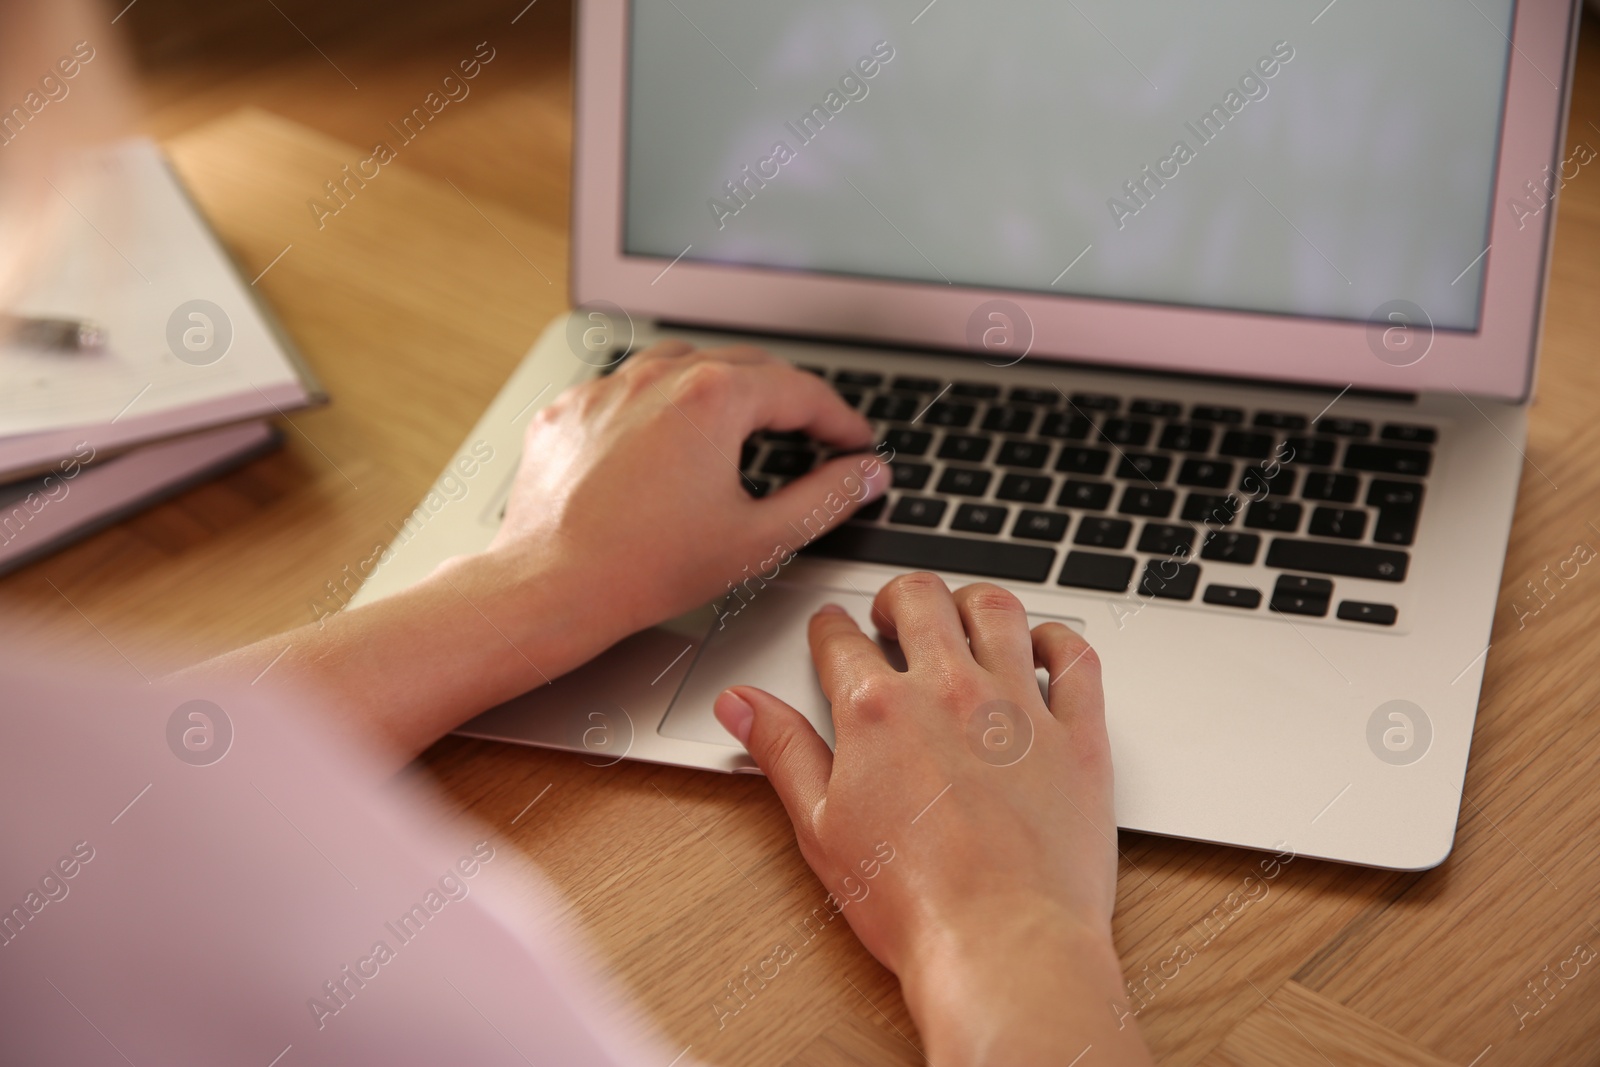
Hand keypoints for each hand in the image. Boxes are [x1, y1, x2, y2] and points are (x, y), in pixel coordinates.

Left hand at [489, 340, 888, 662]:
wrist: (549, 586)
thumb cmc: (644, 568)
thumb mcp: (757, 539)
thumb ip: (826, 499)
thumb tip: (865, 475)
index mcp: (713, 398)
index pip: (801, 390)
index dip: (840, 419)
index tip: (855, 442)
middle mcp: (659, 376)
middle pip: (746, 365)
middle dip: (788, 397)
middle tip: (812, 432)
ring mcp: (608, 388)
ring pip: (682, 364)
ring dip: (722, 388)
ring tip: (742, 425)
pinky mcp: (570, 410)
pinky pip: (625, 390)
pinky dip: (658, 407)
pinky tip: (665, 443)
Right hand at [715, 574, 1151, 1065]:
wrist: (1004, 947)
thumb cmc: (913, 904)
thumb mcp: (820, 828)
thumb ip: (782, 752)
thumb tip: (740, 705)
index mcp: (879, 713)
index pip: (840, 640)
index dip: (828, 629)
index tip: (830, 633)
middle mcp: (949, 692)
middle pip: (919, 599)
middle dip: (895, 596)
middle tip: (890, 615)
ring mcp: (1019, 707)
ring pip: (997, 610)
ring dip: (970, 601)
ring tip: (960, 616)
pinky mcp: (1078, 735)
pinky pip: (1076, 658)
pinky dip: (1057, 640)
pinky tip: (1042, 649)